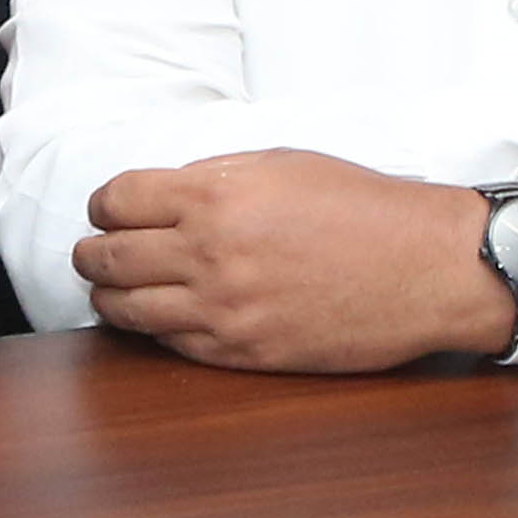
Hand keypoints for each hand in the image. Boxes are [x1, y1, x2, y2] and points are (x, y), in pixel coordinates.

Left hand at [73, 152, 506, 372]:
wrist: (425, 268)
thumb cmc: (362, 208)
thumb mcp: (282, 164)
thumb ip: (212, 177)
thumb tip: (160, 195)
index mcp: (216, 196)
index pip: (116, 201)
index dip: (104, 205)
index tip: (108, 211)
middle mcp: (210, 254)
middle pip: (108, 258)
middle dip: (93, 254)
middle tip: (94, 253)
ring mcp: (224, 310)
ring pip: (126, 310)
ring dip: (110, 298)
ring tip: (113, 291)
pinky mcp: (244, 353)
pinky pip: (170, 345)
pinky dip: (154, 330)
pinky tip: (160, 318)